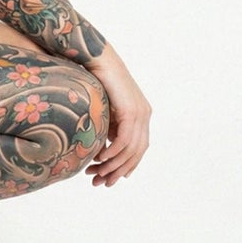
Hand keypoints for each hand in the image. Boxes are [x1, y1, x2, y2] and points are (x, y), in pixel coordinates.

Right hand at [83, 42, 150, 186]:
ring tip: (97, 173)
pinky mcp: (131, 110)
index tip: (112, 178)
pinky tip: (101, 158)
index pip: (139, 148)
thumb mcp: (104, 111)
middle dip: (119, 170)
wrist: (97, 59)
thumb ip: (108, 129)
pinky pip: (125, 139)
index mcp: (141, 115)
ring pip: (131, 149)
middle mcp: (144, 115)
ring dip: (113, 164)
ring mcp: (140, 112)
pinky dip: (113, 152)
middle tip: (102, 183)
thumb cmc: (96, 82)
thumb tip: (104, 151)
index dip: (127, 166)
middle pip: (137, 152)